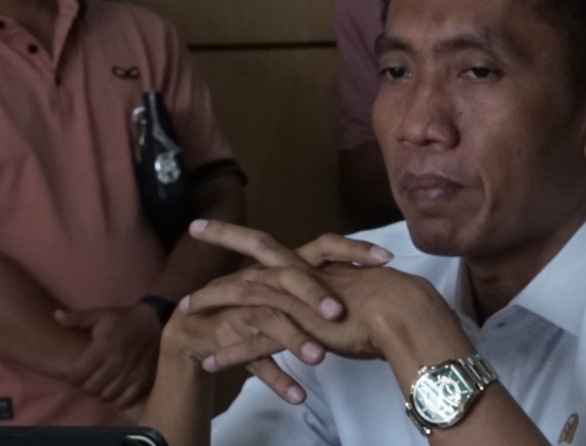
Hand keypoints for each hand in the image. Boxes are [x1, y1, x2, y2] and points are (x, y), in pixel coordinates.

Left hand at [53, 301, 161, 409]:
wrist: (156, 322)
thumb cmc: (124, 319)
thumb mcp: (101, 314)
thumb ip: (78, 318)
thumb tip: (56, 316)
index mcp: (104, 346)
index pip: (78, 375)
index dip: (72, 378)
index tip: (74, 375)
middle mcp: (117, 362)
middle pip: (91, 388)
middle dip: (84, 386)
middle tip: (86, 381)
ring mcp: (131, 373)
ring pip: (106, 396)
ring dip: (99, 394)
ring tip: (99, 386)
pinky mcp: (143, 381)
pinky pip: (124, 400)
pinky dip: (116, 400)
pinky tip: (114, 392)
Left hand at [171, 219, 455, 403]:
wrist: (401, 312)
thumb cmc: (388, 304)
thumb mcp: (352, 290)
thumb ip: (334, 289)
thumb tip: (332, 293)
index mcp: (309, 265)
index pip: (270, 243)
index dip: (244, 233)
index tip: (220, 223)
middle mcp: (299, 274)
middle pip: (253, 248)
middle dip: (223, 235)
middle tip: (193, 227)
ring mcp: (295, 298)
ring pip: (244, 297)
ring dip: (212, 305)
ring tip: (184, 315)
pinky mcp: (296, 326)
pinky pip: (255, 341)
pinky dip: (230, 353)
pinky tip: (210, 363)